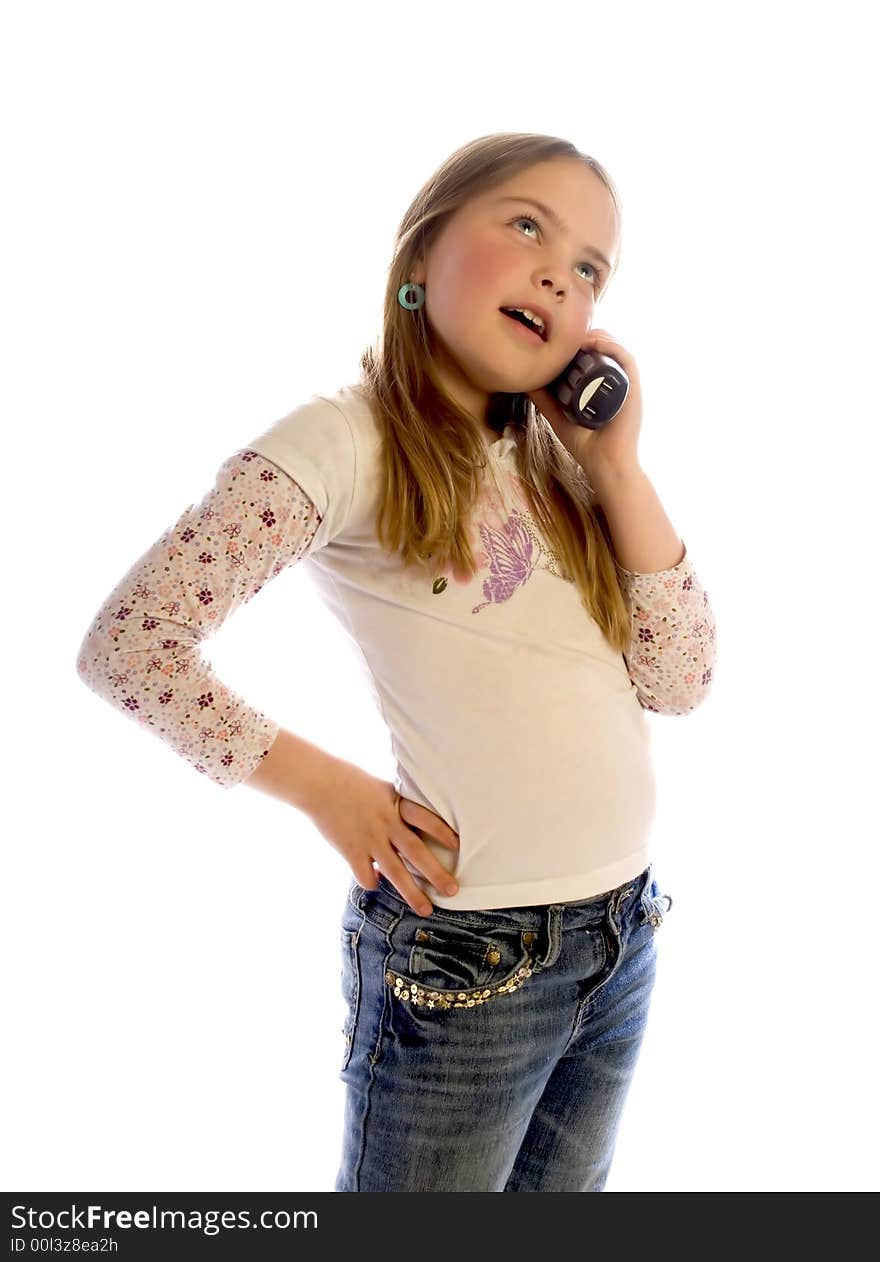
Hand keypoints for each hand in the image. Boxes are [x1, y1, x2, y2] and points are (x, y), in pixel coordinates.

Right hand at [306, 760, 459, 914]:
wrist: (320, 784)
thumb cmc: (353, 784)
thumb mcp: (384, 790)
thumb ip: (399, 808)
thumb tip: (417, 826)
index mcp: (397, 805)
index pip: (426, 820)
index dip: (443, 832)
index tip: (460, 846)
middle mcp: (387, 823)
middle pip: (417, 852)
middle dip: (437, 874)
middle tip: (453, 891)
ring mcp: (369, 839)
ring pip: (396, 872)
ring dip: (412, 893)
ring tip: (426, 909)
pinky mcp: (351, 851)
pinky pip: (367, 876)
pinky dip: (373, 883)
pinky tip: (376, 883)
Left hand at [527, 328, 643, 483]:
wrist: (603, 466)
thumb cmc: (586, 446)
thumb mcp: (558, 417)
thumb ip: (545, 400)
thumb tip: (525, 382)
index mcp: (607, 386)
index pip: (599, 354)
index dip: (584, 341)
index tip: (563, 338)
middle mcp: (619, 383)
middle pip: (608, 347)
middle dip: (588, 335)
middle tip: (566, 336)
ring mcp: (627, 385)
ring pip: (617, 348)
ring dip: (597, 336)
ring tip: (575, 337)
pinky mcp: (633, 390)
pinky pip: (626, 359)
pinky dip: (610, 346)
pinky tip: (591, 343)